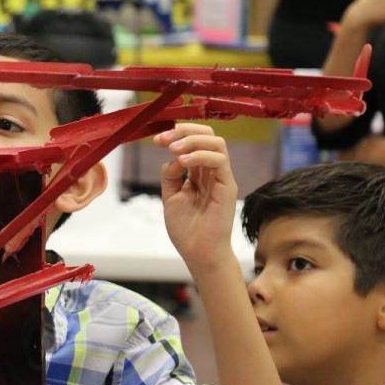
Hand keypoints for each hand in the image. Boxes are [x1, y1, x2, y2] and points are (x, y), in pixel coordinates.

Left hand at [154, 124, 237, 274]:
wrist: (198, 252)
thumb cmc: (186, 229)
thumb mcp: (170, 197)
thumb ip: (170, 175)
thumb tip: (171, 157)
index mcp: (199, 172)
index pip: (195, 140)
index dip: (177, 134)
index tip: (156, 139)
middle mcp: (212, 172)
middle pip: (208, 135)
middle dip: (184, 131)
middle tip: (163, 139)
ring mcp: (221, 178)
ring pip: (216, 143)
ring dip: (192, 140)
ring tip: (173, 149)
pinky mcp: (228, 187)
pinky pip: (219, 161)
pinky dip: (200, 155)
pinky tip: (183, 162)